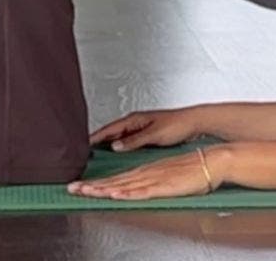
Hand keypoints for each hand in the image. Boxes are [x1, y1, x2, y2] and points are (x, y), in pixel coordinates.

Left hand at [68, 147, 224, 200]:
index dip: (95, 183)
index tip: (78, 186)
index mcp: (144, 171)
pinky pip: (142, 191)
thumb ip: (150, 182)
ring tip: (84, 191)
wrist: (211, 161)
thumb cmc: (191, 170)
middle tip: (70, 189)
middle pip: (113, 181)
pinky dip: (127, 193)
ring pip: (123, 185)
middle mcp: (145, 173)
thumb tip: (135, 190)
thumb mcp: (165, 176)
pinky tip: (116, 195)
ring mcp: (153, 179)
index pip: (115, 178)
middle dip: (90, 186)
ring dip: (102, 189)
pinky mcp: (164, 186)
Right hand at [89, 107, 205, 151]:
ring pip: (117, 137)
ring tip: (94, 155)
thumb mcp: (154, 134)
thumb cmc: (178, 124)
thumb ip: (134, 140)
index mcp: (134, 119)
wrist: (194, 123)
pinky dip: (118, 146)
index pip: (108, 129)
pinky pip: (125, 141)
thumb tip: (115, 146)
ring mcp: (139, 128)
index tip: (81, 145)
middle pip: (110, 133)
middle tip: (82, 153)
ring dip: (106, 144)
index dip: (94, 137)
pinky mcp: (145, 134)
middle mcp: (135, 122)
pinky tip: (115, 154)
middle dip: (96, 141)